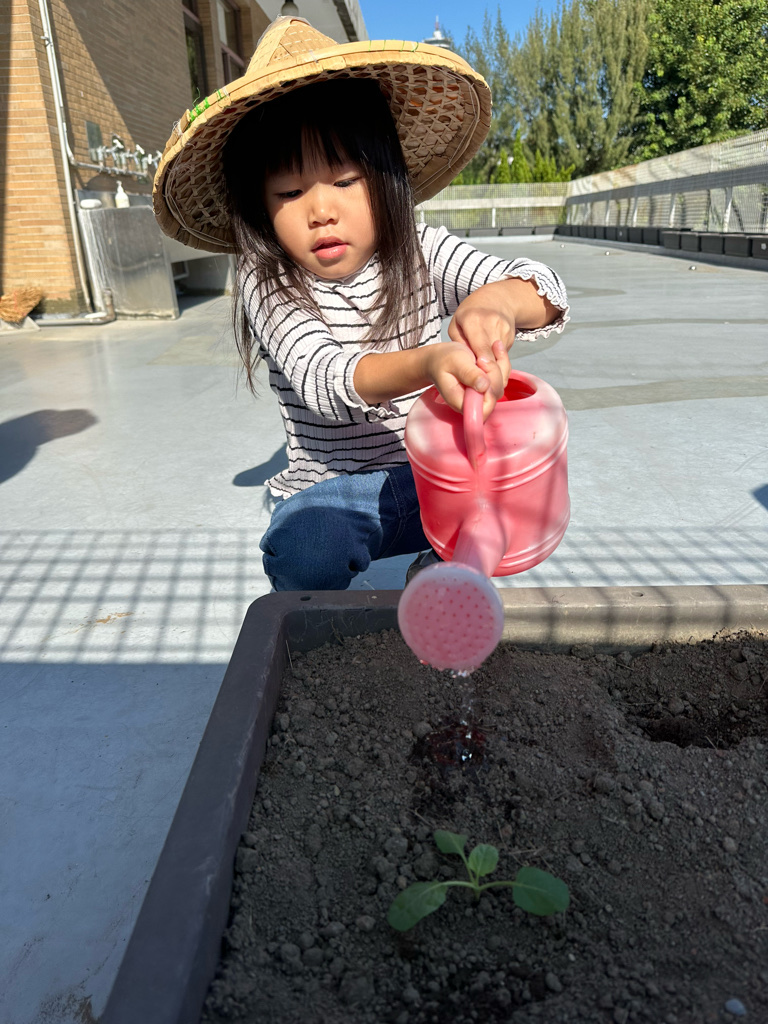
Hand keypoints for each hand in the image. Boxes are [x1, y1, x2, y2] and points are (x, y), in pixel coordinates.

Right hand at [425, 342, 496, 418]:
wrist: (439, 358)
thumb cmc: (443, 360)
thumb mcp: (455, 362)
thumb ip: (468, 374)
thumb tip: (484, 386)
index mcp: (461, 401)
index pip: (483, 409)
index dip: (490, 391)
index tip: (482, 367)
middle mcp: (473, 402)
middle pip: (494, 395)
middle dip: (494, 373)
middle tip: (481, 357)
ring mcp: (481, 395)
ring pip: (500, 385)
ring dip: (499, 366)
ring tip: (489, 350)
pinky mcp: (487, 387)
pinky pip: (501, 377)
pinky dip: (501, 362)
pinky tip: (496, 348)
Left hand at [448, 291, 515, 406]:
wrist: (497, 298)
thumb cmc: (470, 314)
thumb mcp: (457, 324)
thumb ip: (459, 343)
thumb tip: (466, 364)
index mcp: (474, 320)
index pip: (481, 346)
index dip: (483, 364)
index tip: (482, 379)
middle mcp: (492, 324)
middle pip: (494, 356)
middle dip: (489, 375)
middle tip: (483, 392)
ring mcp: (504, 329)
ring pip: (501, 359)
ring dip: (494, 372)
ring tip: (485, 380)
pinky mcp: (512, 336)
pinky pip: (504, 357)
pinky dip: (498, 365)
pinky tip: (491, 366)